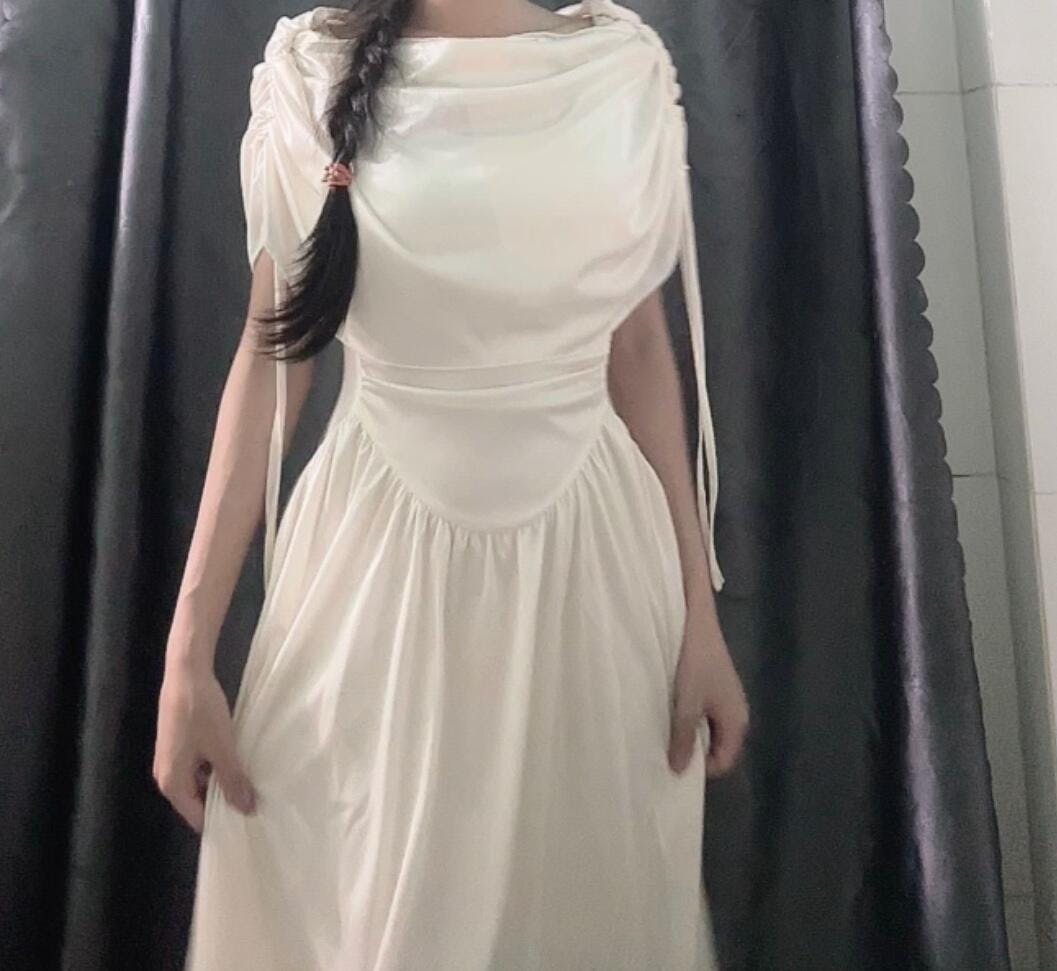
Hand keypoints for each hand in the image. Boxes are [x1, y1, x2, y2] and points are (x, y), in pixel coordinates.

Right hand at [153, 659, 256, 832]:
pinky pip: (200, 766)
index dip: (222, 822)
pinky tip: (239, 762)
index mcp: (172, 784)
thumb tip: (247, 811)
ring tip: (253, 786)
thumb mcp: (222, 748)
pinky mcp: (179, 744)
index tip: (248, 825)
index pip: (197, 818)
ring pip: (201, 782)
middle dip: (224, 803)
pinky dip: (217, 767)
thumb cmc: (202, 713)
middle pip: (197, 801)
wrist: (186, 673)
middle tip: (256, 806)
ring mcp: (172, 758)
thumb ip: (234, 781)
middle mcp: (167, 775)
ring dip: (223, 783)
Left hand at [668, 610, 748, 776]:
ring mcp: (723, 697)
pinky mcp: (711, 684)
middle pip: (716, 746)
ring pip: (706, 728)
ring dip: (686, 733)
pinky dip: (685, 716)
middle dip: (692, 751)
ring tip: (662, 730)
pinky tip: (666, 709)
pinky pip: (701, 712)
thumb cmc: (694, 663)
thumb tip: (679, 771)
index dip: (701, 769)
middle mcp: (735, 712)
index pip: (724, 762)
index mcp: (736, 721)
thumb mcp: (686, 704)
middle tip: (664, 749)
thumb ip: (683, 738)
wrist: (696, 619)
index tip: (673, 764)